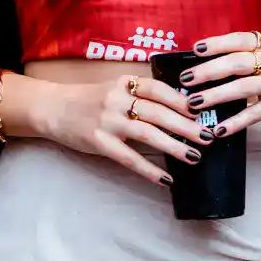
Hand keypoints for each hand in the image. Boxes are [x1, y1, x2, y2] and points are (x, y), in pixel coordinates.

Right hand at [43, 73, 213, 186]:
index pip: (157, 88)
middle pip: (158, 112)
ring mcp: (108, 121)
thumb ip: (139, 93)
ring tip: (194, 157)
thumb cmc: (89, 99)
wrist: (53, 108)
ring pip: (148, 135)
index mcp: (123, 82)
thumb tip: (177, 105)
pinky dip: (149, 170)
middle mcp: (117, 99)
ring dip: (174, 147)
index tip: (200, 109)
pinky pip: (129, 158)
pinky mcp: (99, 143)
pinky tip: (165, 178)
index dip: (180, 99)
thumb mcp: (113, 87)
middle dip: (186, 126)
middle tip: (207, 136)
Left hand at [178, 30, 260, 137]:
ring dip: (215, 96)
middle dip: (209, 71)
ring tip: (194, 103)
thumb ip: (248, 55)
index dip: (217, 43)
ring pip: (242, 88)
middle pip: (236, 63)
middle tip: (186, 78)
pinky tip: (218, 129)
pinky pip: (255, 114)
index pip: (239, 40)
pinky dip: (235, 122)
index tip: (196, 49)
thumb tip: (210, 63)